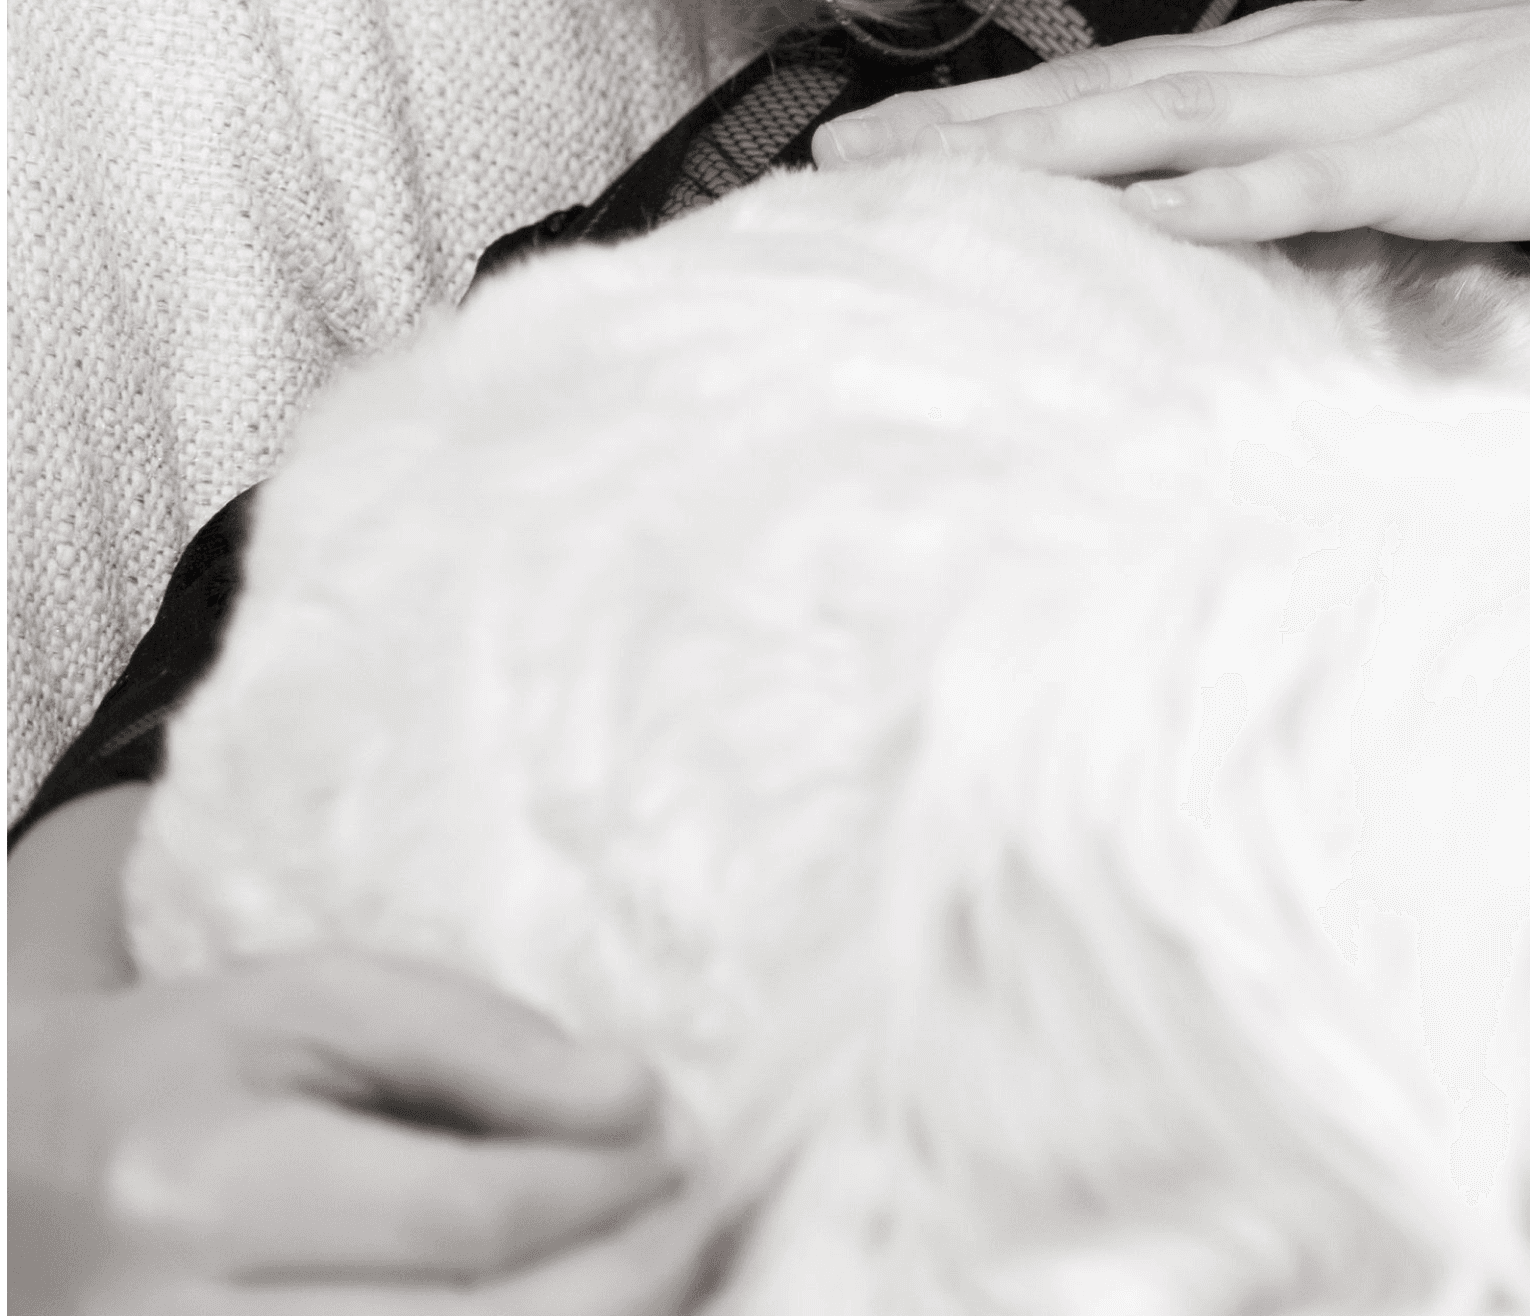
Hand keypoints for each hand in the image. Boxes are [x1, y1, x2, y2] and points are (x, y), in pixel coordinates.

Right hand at [8, 951, 720, 1315]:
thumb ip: (481, 1039)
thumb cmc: (186, 1072)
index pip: (468, 1219)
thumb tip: (639, 1103)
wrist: (19, 1181)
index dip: (608, 1186)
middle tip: (706, 1216)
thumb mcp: (316, 1000)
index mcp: (197, 1193)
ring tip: (668, 1273)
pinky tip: (580, 1312)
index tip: (687, 1138)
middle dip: (629, 1282)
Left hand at [812, 0, 1529, 243]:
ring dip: (1038, 150)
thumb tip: (1209, 199)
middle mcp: (1285, 68)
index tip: (876, 146)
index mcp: (1280, 62)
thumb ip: (1298, 154)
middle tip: (829, 165)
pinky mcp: (1413, 160)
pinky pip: (1299, 182)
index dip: (986, 115)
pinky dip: (1218, 196)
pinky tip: (1144, 217)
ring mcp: (1344, 108)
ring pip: (1159, 124)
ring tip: (927, 177)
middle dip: (958, 132)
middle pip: (1094, 98)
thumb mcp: (1392, 122)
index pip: (1105, 86)